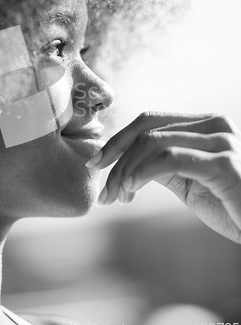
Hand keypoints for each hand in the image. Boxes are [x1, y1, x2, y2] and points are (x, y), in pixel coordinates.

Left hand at [86, 112, 240, 243]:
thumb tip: (126, 162)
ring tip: (118, 196)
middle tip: (104, 191)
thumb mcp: (190, 181)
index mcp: (205, 125)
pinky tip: (132, 190)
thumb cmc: (231, 204)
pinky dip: (142, 172)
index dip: (118, 139)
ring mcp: (222, 140)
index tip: (96, 163)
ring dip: (126, 170)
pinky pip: (169, 158)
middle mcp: (215, 124)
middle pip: (147, 130)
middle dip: (116, 158)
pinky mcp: (224, 162)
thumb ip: (163, 165)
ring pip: (153, 142)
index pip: (149, 121)